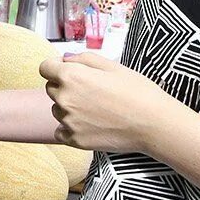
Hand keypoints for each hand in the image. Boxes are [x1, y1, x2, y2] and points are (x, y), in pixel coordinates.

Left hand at [39, 53, 189, 154]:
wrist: (154, 124)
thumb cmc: (137, 91)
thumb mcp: (112, 65)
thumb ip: (83, 59)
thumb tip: (64, 59)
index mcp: (71, 76)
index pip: (45, 68)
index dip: (56, 68)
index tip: (68, 71)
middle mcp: (64, 98)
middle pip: (51, 88)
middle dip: (64, 87)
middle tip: (90, 92)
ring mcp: (68, 121)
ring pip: (57, 110)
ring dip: (69, 108)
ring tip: (96, 110)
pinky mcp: (74, 140)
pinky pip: (61, 131)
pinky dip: (71, 129)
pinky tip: (91, 125)